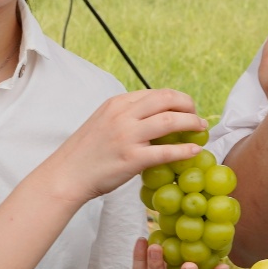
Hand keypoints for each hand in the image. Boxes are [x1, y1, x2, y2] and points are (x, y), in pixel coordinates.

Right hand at [42, 88, 205, 206]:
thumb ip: (126, 116)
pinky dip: (185, 150)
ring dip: (191, 122)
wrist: (66, 176)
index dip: (176, 98)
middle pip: (166, 99)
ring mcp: (127, 136)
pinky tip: (195, 151)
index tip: (186, 107)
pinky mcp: (132, 158)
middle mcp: (123, 115)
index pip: (155, 93)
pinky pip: (166, 151)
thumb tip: (153, 117)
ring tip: (201, 128)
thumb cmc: (85, 153)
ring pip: (170, 120)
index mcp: (117, 103)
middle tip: (197, 116)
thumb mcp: (103, 122)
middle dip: (188, 105)